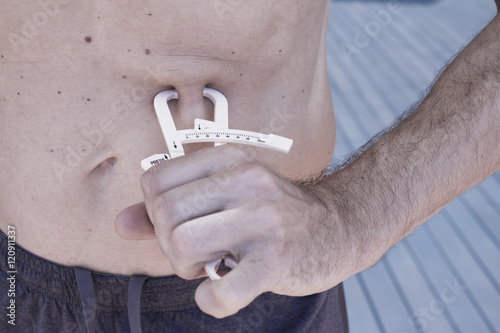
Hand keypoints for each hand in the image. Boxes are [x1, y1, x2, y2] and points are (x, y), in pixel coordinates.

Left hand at [115, 145, 354, 317]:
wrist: (335, 229)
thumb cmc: (270, 214)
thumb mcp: (222, 196)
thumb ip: (168, 207)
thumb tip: (120, 223)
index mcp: (229, 159)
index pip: (155, 182)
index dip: (157, 212)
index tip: (185, 223)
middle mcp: (246, 181)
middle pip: (165, 214)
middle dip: (169, 242)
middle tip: (199, 249)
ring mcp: (263, 220)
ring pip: (180, 246)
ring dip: (187, 268)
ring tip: (214, 264)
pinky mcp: (276, 260)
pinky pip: (218, 293)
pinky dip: (211, 300)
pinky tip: (223, 290)